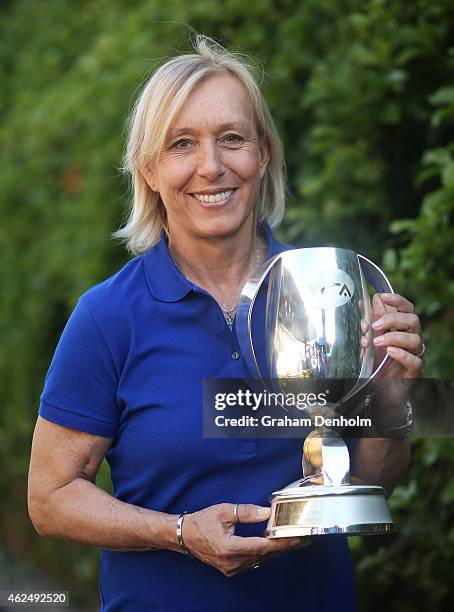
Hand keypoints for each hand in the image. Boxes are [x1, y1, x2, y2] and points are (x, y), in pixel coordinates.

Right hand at [181, 503, 309, 576]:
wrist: (184, 536)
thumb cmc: (202, 521)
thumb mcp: (224, 511)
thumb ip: (247, 512)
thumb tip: (267, 512)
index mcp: (229, 547)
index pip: (262, 546)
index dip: (281, 542)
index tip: (296, 537)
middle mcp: (232, 562)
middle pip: (265, 555)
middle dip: (284, 546)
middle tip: (302, 538)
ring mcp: (231, 568)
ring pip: (260, 560)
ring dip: (276, 550)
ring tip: (292, 540)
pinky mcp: (231, 569)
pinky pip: (252, 562)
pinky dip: (264, 554)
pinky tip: (273, 545)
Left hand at [362, 293, 423, 424]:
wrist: (380, 391)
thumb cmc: (378, 363)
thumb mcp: (370, 339)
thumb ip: (370, 321)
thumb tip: (364, 302)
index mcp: (403, 328)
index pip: (407, 308)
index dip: (397, 300)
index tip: (381, 297)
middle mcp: (412, 339)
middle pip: (412, 320)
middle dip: (392, 319)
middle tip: (374, 325)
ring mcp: (415, 355)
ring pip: (415, 339)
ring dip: (394, 337)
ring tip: (376, 342)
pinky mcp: (414, 371)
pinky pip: (415, 360)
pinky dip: (402, 354)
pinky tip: (390, 352)